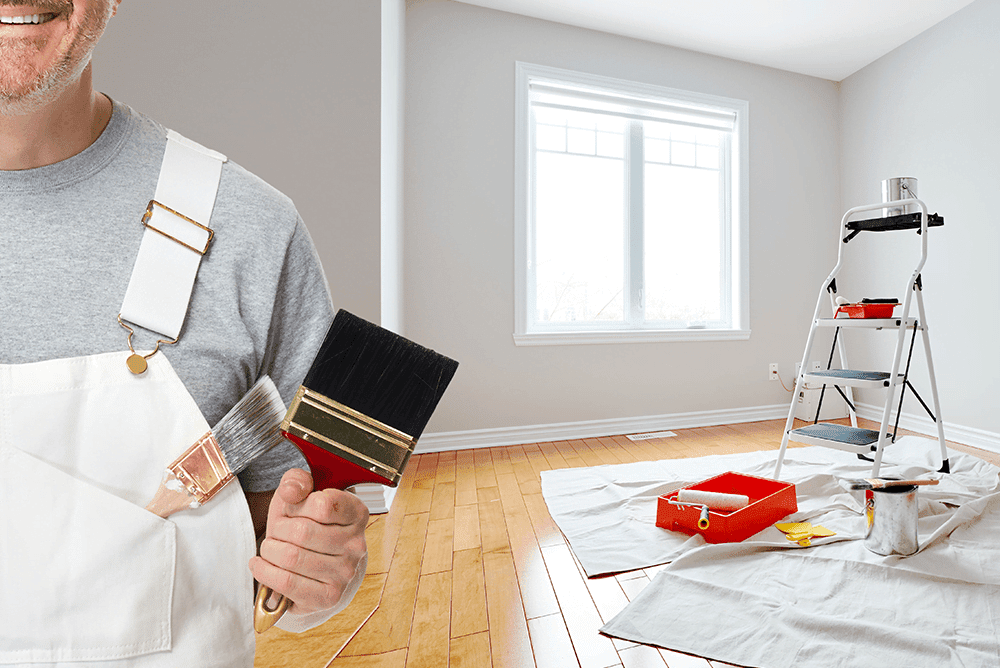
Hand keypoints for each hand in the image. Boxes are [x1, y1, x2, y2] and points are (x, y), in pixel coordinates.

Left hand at [248, 468, 368, 614]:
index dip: (297, 505)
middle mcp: (357, 544)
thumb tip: (291, 491)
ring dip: (269, 551)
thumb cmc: (307, 524)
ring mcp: (345, 573)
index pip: (323, 505)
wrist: (315, 565)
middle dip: (278, 530)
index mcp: (357, 513)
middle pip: (302, 532)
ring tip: (269, 548)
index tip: (292, 509)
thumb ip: (296, 481)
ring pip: (292, 558)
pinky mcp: (329, 596)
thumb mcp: (301, 496)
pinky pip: (287, 583)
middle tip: (276, 531)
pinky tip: (260, 565)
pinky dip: (265, 572)